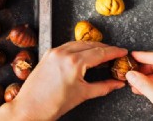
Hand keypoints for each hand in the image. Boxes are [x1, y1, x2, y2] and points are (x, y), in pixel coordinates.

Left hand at [0, 41, 126, 120]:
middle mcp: (63, 53)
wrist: (29, 107)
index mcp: (73, 62)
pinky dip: (79, 48)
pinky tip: (84, 53)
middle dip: (105, 48)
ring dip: (92, 46)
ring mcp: (54, 51)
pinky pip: (67, 46)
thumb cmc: (53, 104)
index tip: (123, 51)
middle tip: (115, 54)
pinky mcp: (48, 53)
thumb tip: (117, 83)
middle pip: (90, 45)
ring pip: (78, 43)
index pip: (100, 52)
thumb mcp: (83, 94)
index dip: (114, 51)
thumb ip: (103, 86)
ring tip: (102, 54)